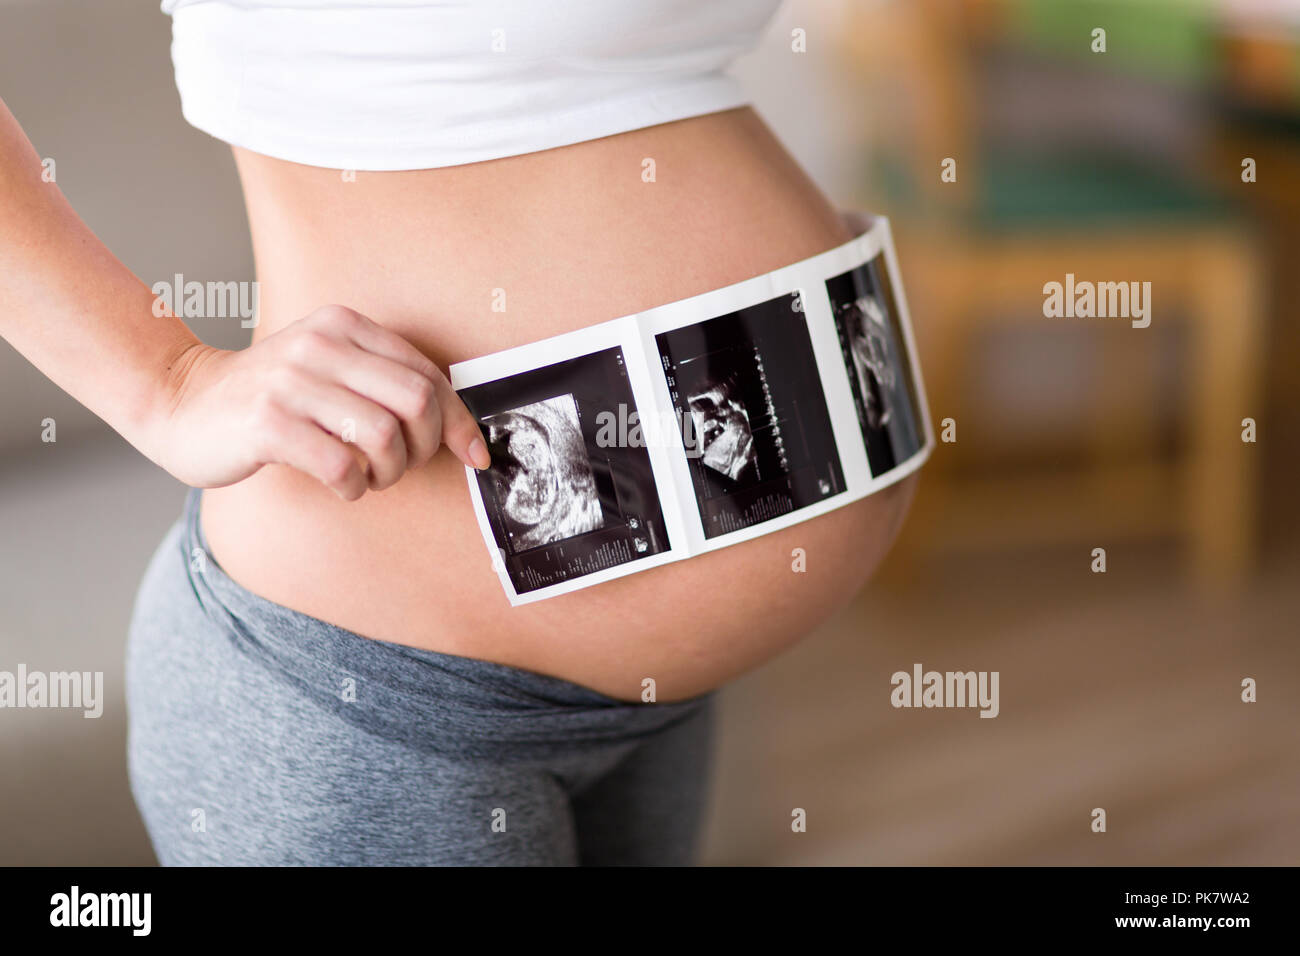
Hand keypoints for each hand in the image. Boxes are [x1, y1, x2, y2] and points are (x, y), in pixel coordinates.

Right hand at [151, 305, 489, 498]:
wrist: (182, 401)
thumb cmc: (271, 397)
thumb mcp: (329, 371)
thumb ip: (387, 387)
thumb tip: (461, 431)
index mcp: (344, 326)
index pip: (428, 374)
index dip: (459, 421)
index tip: (474, 454)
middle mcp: (320, 345)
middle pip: (417, 402)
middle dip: (425, 447)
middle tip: (401, 466)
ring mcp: (291, 381)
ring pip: (384, 436)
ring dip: (388, 472)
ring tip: (366, 477)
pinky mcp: (267, 422)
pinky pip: (341, 465)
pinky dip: (353, 487)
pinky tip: (340, 485)